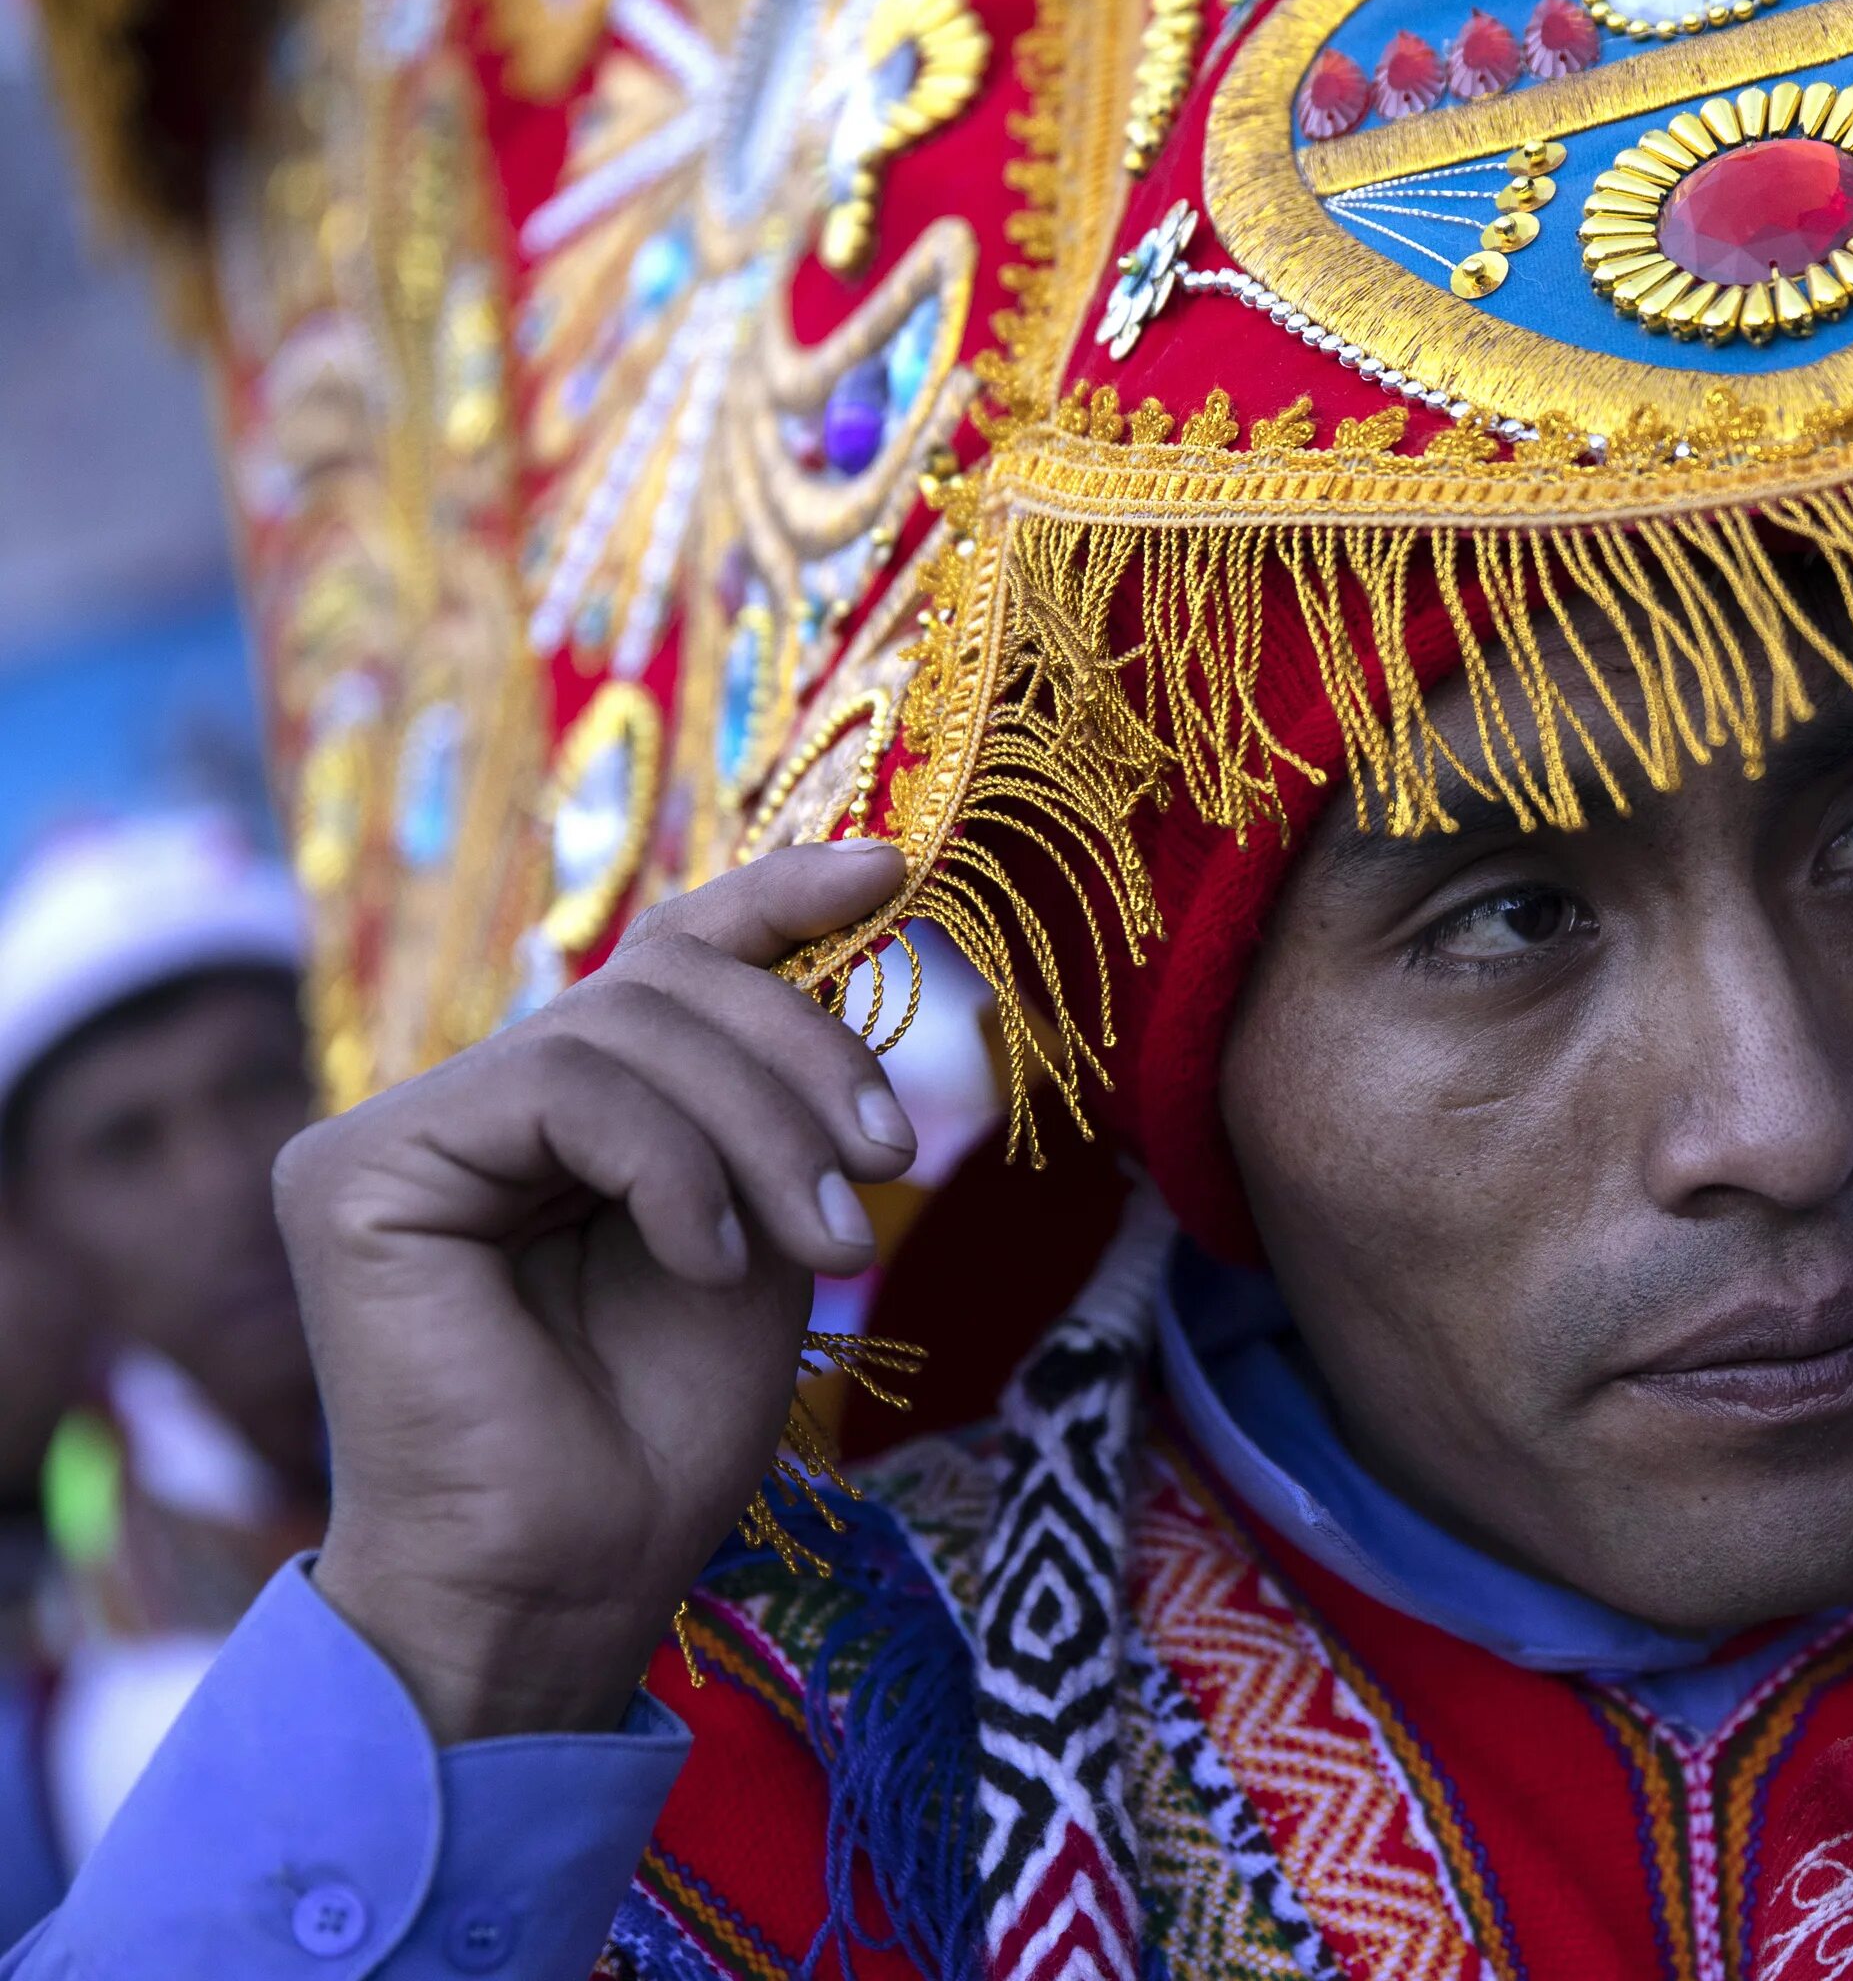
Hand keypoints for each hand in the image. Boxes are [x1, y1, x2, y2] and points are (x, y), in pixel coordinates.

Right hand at [280, 842, 915, 1741]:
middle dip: (801, 1055)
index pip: (664, 958)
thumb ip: (768, 1100)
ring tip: (825, 1245)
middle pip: (663, 983)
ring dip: (759, 1128)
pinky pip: (559, 1089)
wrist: (568, 1587)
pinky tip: (711, 1259)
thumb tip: (838, 944)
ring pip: (623, 1030)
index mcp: (560, 1117)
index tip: (889, 870)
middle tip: (889, 1161)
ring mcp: (401, 1133)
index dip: (773, 895)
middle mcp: (470, 1106)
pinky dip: (670, 1165)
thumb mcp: (759, 1228)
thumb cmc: (659, 1438)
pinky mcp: (359, 1170)